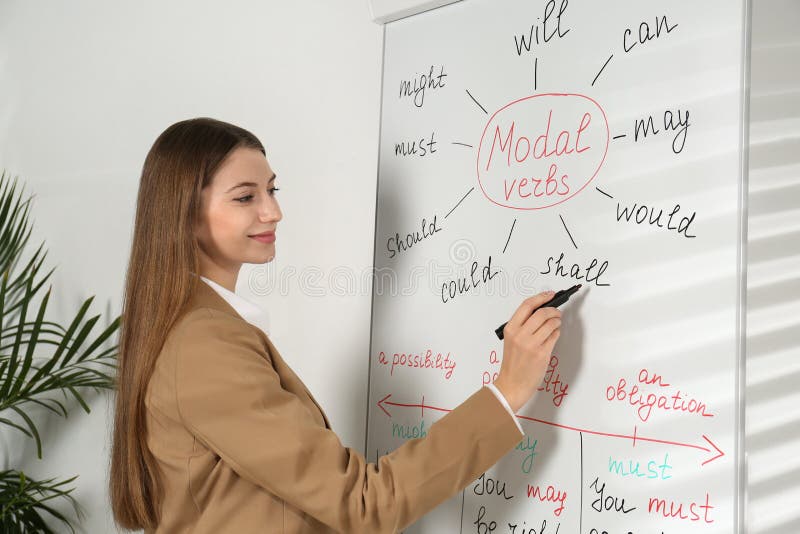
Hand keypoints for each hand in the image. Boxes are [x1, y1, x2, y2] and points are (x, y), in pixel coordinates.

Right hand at [492, 291, 561, 411]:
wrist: (512, 384)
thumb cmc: (512, 362)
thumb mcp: (511, 340)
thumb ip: (523, 326)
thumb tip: (541, 311)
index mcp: (510, 329)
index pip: (527, 306)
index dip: (540, 297)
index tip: (550, 294)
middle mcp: (520, 335)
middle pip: (542, 313)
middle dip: (553, 310)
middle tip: (557, 312)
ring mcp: (532, 344)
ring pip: (551, 324)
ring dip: (557, 321)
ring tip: (556, 324)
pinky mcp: (542, 353)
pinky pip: (554, 336)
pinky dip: (557, 333)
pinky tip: (554, 335)